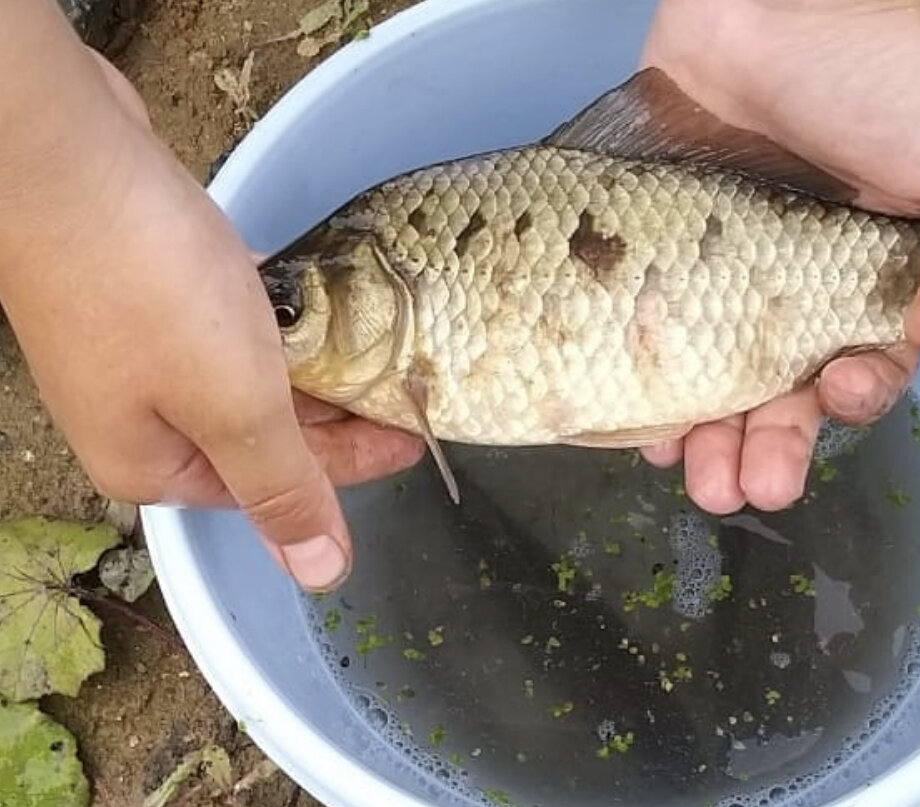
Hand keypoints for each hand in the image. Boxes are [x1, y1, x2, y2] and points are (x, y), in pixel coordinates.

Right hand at [0, 2, 422, 590]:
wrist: (61, 158)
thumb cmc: (149, 291)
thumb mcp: (233, 405)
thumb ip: (283, 487)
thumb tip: (322, 575)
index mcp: (156, 463)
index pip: (281, 483)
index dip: (357, 461)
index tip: (420, 434)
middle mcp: (143, 416)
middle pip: (265, 431)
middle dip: (336, 411)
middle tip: (411, 382)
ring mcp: (138, 348)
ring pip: (248, 372)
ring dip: (309, 361)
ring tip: (379, 342)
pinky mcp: (144, 285)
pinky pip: (227, 318)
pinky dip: (272, 315)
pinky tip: (313, 298)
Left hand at [638, 0, 919, 513]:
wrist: (774, 3)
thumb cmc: (887, 77)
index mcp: (872, 280)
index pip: (866, 370)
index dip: (852, 400)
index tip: (835, 390)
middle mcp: (792, 290)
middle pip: (782, 397)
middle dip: (773, 453)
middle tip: (748, 488)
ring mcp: (718, 277)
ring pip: (715, 386)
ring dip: (713, 447)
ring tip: (704, 483)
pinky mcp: (657, 259)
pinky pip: (651, 341)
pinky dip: (649, 394)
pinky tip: (649, 434)